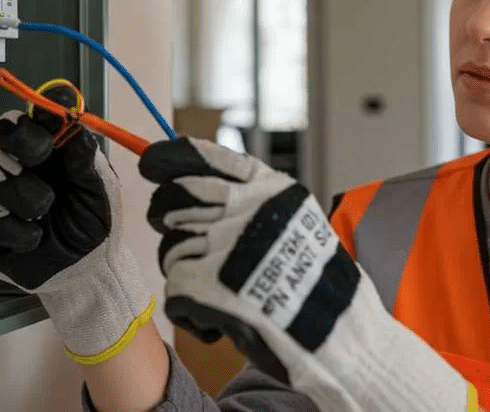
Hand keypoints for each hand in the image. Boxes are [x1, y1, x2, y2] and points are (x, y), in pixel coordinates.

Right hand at [0, 94, 152, 363]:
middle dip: (26, 161)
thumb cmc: (91, 224)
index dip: (36, 120)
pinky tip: (26, 238)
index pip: (32, 114)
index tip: (50, 140)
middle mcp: (13, 156)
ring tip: (40, 220)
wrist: (80, 271)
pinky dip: (6, 231)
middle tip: (48, 191)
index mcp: (47, 144)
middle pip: (0, 133)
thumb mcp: (99, 192)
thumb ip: (86, 161)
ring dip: (20, 202)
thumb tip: (76, 130)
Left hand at [140, 137, 477, 411]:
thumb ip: (248, 198)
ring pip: (170, 250)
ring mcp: (228, 244)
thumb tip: (185, 178)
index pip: (202, 156)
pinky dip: (191, 315)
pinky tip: (219, 322)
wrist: (340, 334)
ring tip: (221, 293)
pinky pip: (174, 292)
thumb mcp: (291, 218)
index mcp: (268, 187)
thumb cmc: (313, 282)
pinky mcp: (211, 285)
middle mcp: (246, 207)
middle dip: (167, 222)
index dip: (167, 158)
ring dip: (186, 275)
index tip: (149, 164)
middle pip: (172, 200)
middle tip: (187, 248)